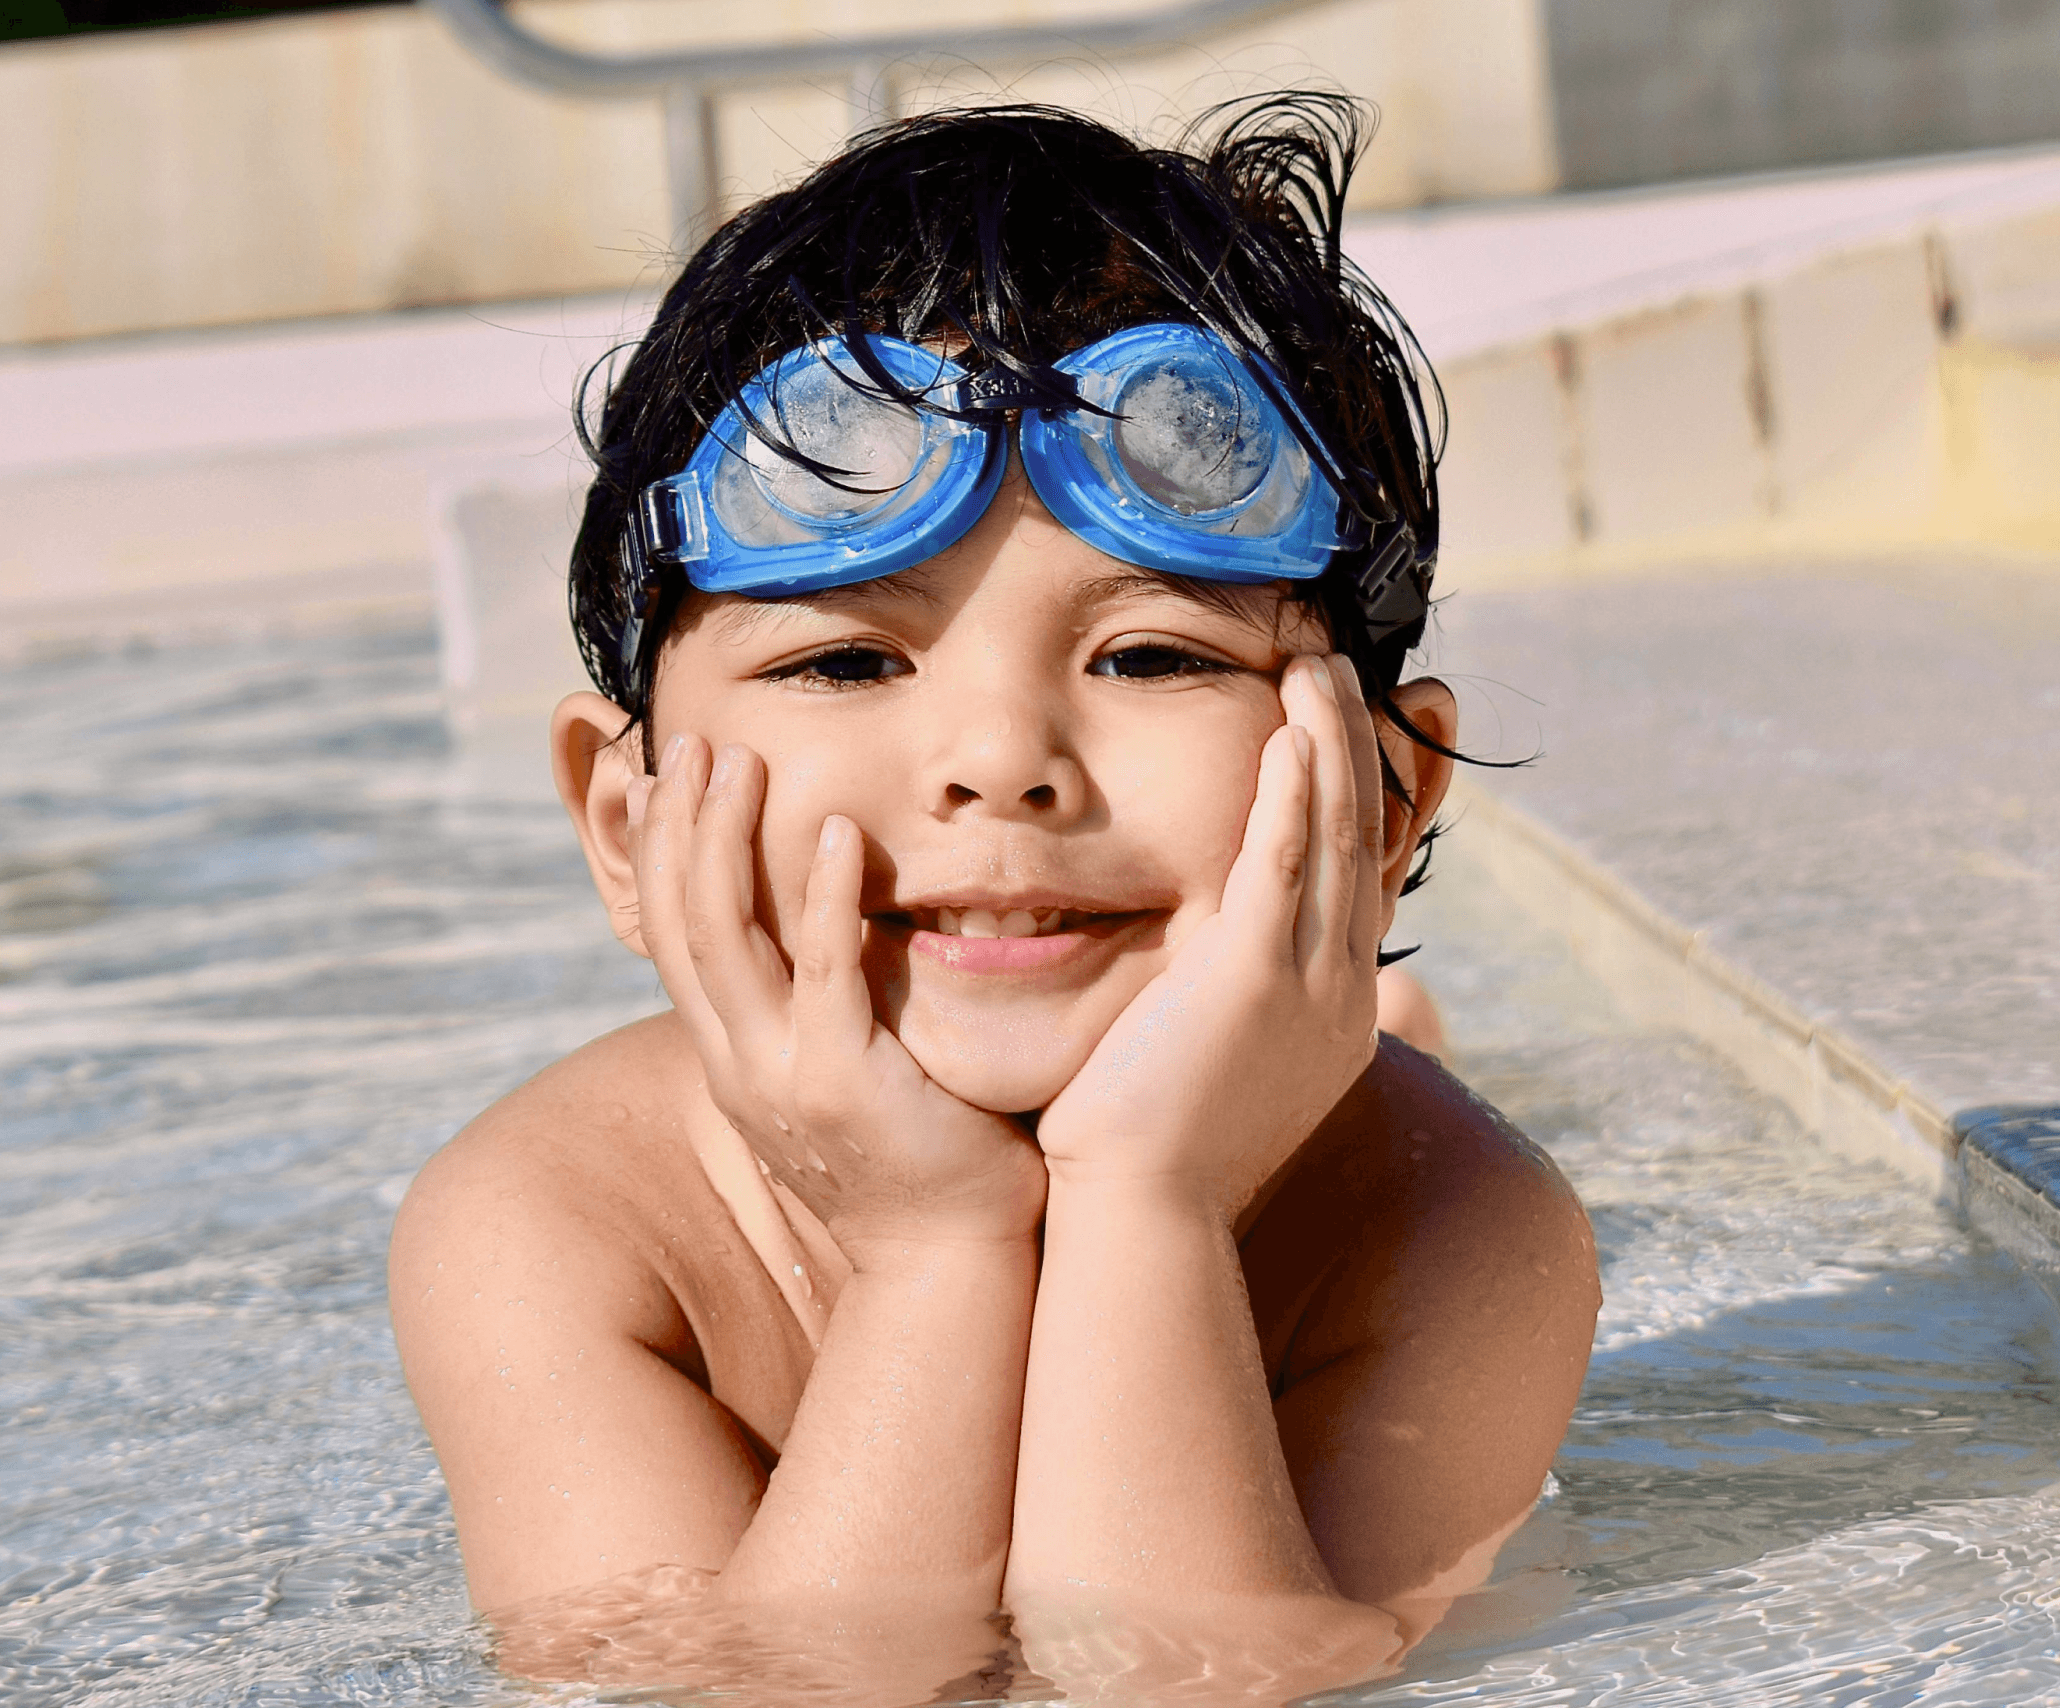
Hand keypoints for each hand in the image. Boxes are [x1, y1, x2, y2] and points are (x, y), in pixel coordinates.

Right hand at [629, 737, 1046, 1253]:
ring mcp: (781, 1076)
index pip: (668, 937)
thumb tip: (820, 941)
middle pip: (679, 923)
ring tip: (738, 764)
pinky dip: (823, 897)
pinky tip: (838, 833)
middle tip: (690, 744)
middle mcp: (737, 1064)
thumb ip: (817, 1009)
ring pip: (724, 937)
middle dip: (679, 827)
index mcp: (732, 1058)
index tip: (667, 777)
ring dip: (726, 841)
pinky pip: (823, 972)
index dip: (661, 852)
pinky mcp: (843, 1083)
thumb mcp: (838, 1077)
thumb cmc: (916, 1160)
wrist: (949, 1259)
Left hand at [1034, 655, 1387, 1220]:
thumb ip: (1228, 1004)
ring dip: (1328, 743)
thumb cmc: (1154, 1149)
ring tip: (1317, 668)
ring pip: (1332, 836)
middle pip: (1361, 840)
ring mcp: (1309, 986)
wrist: (1141, 1215)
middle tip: (1340, 671)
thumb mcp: (1216, 1067)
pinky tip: (1291, 734)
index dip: (1364, 795)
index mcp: (1336, 1011)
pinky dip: (1293, 794)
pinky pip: (1284, 863)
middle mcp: (1342, 992)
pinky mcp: (1254, 979)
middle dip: (1357, 747)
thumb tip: (1207, 970)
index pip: (1360, 877)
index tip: (1355, 731)